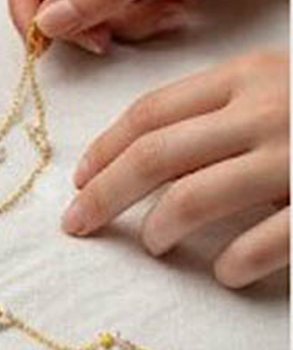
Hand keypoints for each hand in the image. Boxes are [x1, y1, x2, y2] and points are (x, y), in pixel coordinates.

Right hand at [7, 0, 287, 51]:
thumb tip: (49, 22)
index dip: (27, 1)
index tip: (42, 41)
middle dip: (86, 19)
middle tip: (109, 37)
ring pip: (89, 4)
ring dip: (122, 22)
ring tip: (163, 12)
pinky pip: (119, 7)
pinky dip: (141, 19)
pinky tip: (173, 8)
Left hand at [63, 51, 289, 287]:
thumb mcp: (272, 93)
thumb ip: (212, 115)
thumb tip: (128, 159)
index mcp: (248, 76)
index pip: (148, 113)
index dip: (102, 150)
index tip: (77, 181)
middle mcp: (268, 109)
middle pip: (154, 155)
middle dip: (102, 195)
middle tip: (77, 225)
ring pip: (194, 198)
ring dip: (159, 229)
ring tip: (154, 245)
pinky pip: (261, 243)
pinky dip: (232, 264)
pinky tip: (224, 274)